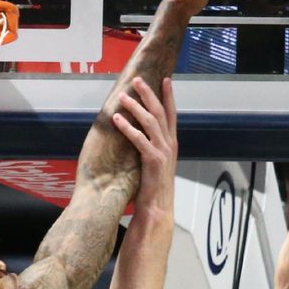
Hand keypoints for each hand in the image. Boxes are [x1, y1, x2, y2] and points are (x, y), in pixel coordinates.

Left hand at [113, 77, 177, 218]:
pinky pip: (139, 139)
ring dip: (136, 107)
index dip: (168, 96)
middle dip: (149, 94)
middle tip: (137, 80)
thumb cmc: (153, 186)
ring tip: (123, 97)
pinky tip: (117, 120)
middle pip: (160, 112)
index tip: (164, 80)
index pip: (171, 114)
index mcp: (171, 143)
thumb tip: (142, 133)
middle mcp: (170, 144)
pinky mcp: (153, 160)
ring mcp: (163, 152)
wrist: (158, 208)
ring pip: (151, 122)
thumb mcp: (157, 162)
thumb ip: (153, 146)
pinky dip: (128, 127)